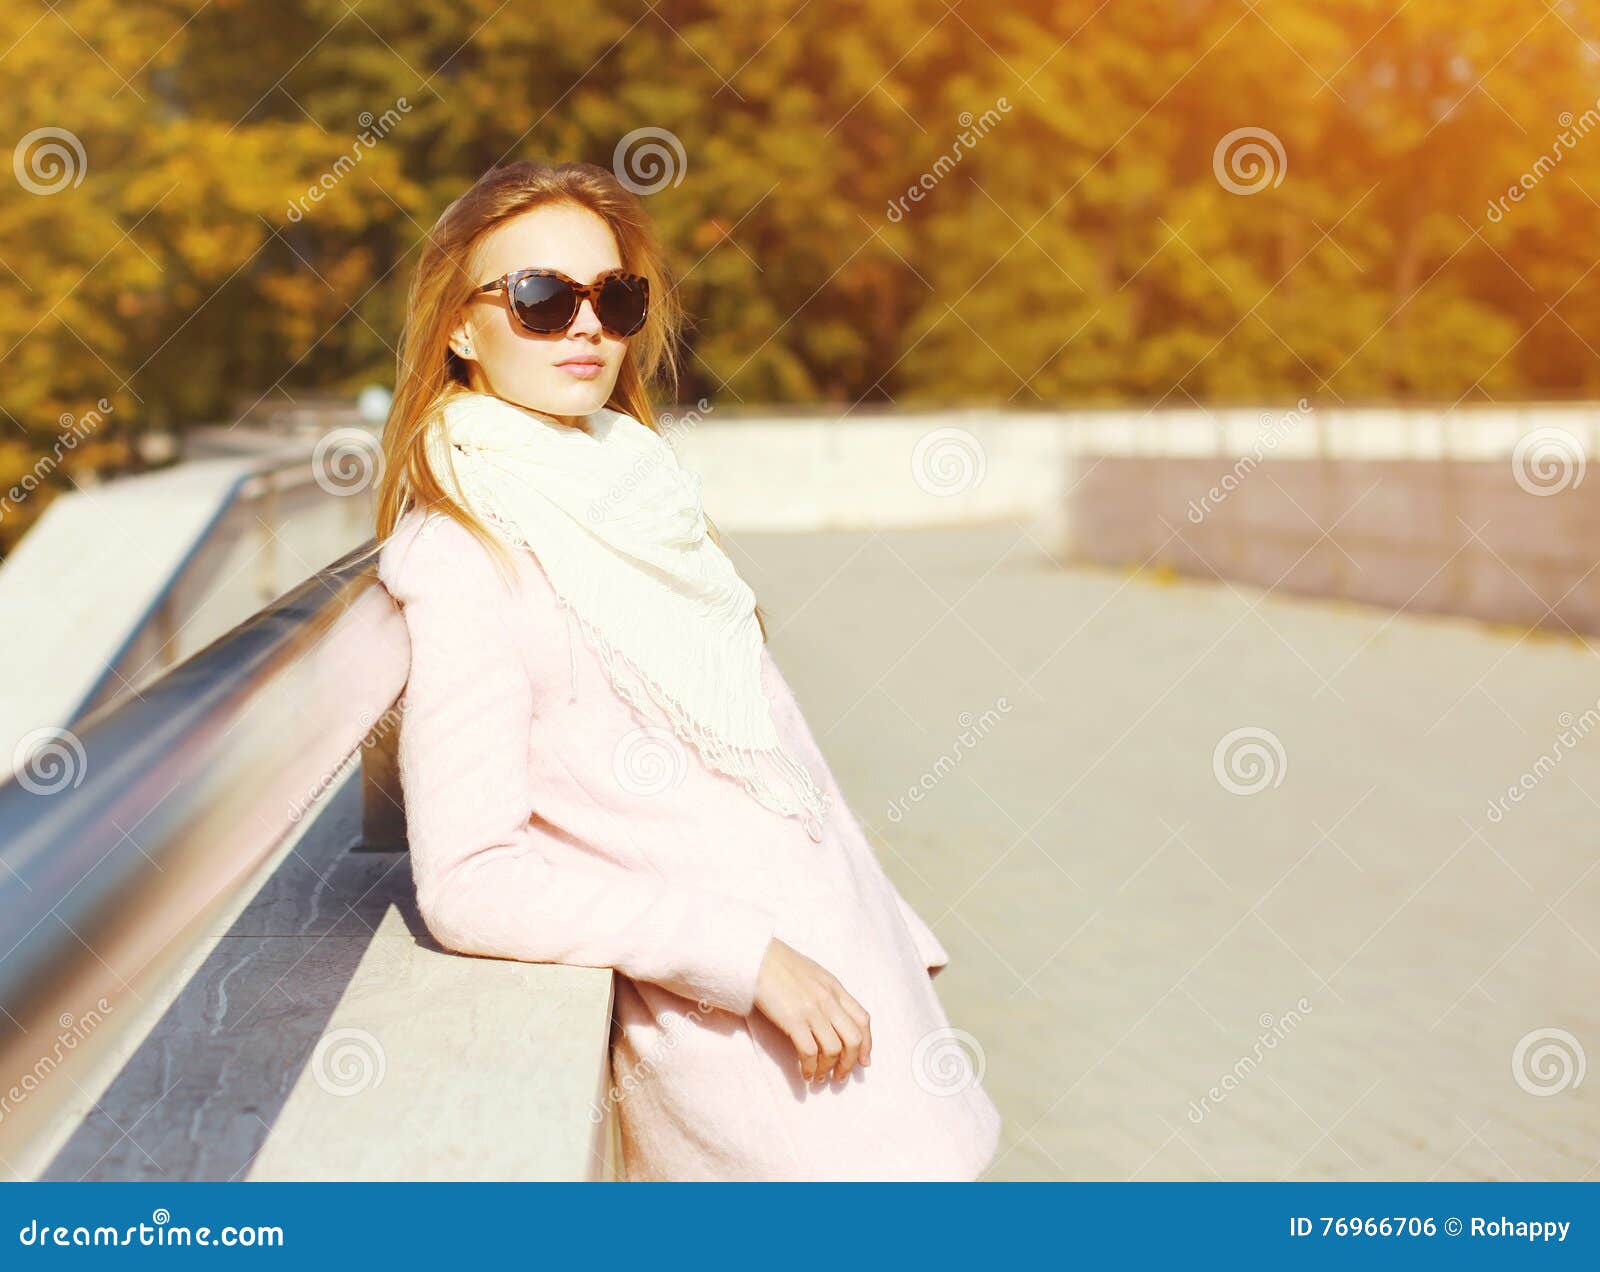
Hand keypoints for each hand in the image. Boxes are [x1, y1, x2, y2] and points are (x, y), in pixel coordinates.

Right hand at [753, 937, 871, 1082]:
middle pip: (853, 1039)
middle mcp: (828, 1000)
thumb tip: (832, 1018)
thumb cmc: (780, 964)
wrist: (755, 956)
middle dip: (850, 1063)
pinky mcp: (793, 1019)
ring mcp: (812, 1010)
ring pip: (834, 1049)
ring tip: (820, 1078)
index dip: (867, 1044)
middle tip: (840, 1076)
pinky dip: (810, 1067)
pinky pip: (809, 1052)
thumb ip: (826, 993)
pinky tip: (805, 1074)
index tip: (863, 1061)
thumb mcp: (813, 974)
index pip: (863, 1020)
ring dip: (828, 1068)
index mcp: (835, 988)